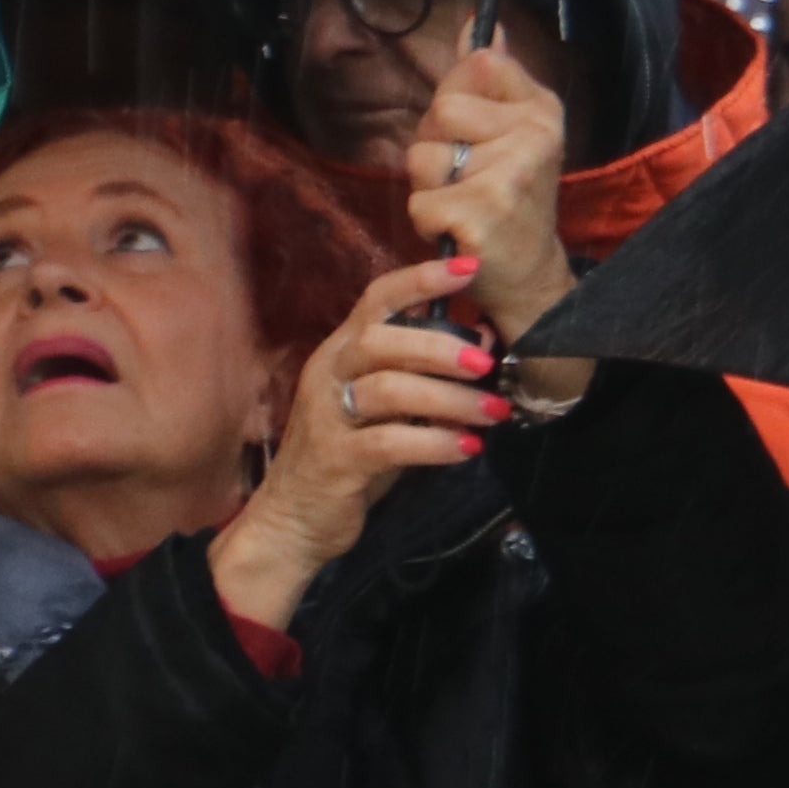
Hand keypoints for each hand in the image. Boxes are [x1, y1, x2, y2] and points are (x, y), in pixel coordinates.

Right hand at [209, 255, 504, 631]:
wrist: (294, 519)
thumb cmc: (350, 454)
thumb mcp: (390, 408)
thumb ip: (426, 374)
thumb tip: (485, 338)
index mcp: (343, 353)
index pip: (376, 299)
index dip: (420, 279)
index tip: (469, 268)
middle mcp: (329, 375)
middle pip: (381, 340)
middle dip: (440, 346)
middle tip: (488, 362)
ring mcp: (326, 417)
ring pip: (388, 390)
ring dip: (450, 399)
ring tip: (494, 412)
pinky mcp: (333, 461)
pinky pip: (387, 443)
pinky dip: (434, 443)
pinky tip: (468, 448)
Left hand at [405, 46, 586, 398]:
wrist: (529, 276)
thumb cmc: (509, 199)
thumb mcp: (509, 131)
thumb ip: (489, 77)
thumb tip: (480, 22)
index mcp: (543, 110)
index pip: (478, 64)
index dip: (462, 99)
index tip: (482, 134)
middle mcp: (536, 136)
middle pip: (442, 108)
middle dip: (439, 144)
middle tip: (469, 177)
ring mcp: (510, 174)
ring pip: (424, 155)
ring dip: (431, 186)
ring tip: (465, 205)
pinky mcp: (481, 212)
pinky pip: (420, 199)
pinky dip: (428, 219)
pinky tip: (459, 231)